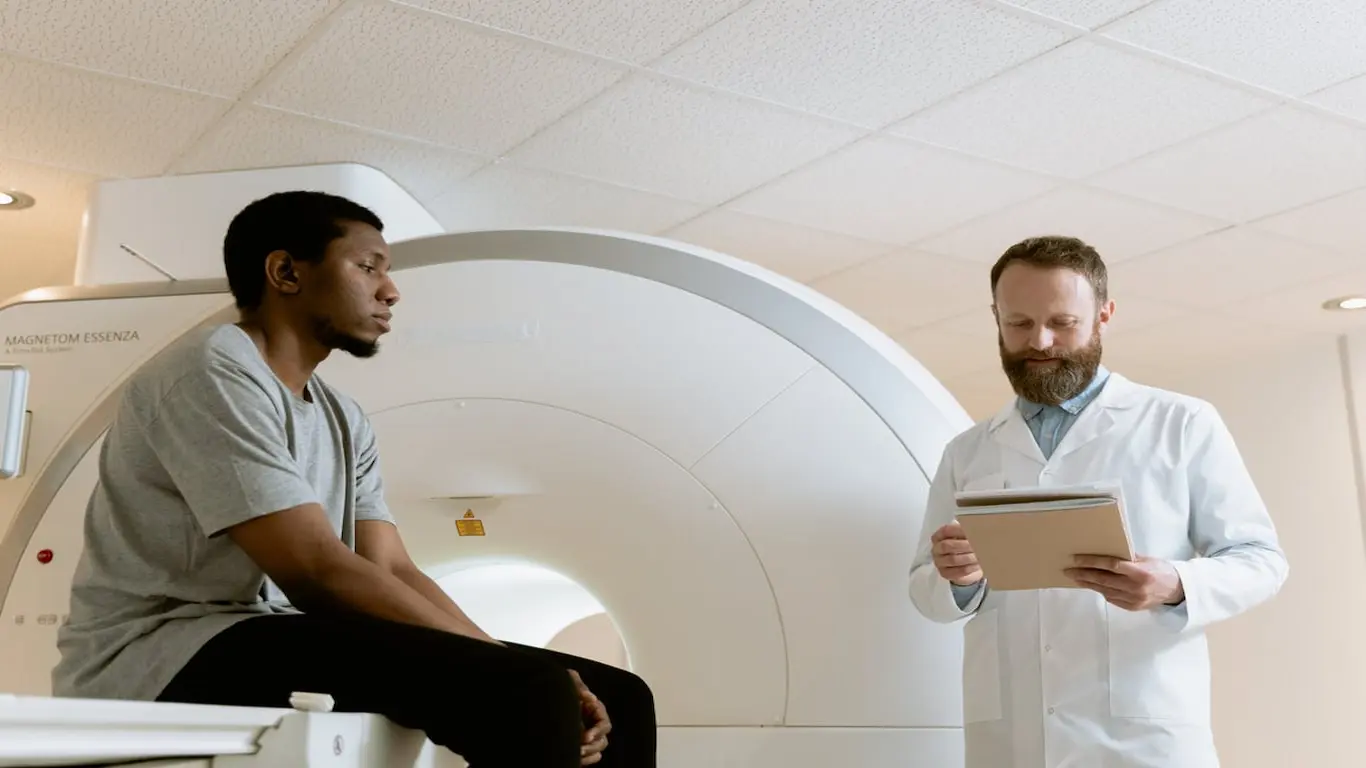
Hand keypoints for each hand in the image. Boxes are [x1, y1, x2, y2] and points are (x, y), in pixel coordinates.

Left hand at [568, 669, 610, 764]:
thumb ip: (578, 686)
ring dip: (589, 754)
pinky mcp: (584, 745)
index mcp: (596, 711)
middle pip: (603, 741)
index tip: (585, 737)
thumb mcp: (570, 682)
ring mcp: (590, 736)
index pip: (604, 725)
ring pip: (598, 751)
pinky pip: (592, 757)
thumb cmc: (564, 688)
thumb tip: (590, 698)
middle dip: (592, 746)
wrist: (548, 699)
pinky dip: (586, 760)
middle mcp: (595, 725)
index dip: (597, 732)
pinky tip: (576, 759)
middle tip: (580, 748)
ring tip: (577, 754)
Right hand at [931, 521, 982, 585]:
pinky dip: (969, 568)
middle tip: (978, 545)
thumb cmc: (966, 547)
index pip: (945, 531)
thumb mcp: (965, 536)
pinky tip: (978, 565)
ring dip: (969, 557)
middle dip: (964, 545)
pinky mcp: (945, 573)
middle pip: (947, 545)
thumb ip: (968, 530)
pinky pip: (957, 572)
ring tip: (981, 556)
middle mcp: (936, 549)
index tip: (972, 530)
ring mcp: (939, 562)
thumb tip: (977, 526)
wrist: (968, 566)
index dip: (958, 530)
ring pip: (953, 559)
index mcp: (939, 536)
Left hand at [1065, 555, 1183, 610]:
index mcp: (1140, 572)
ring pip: (1104, 591)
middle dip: (1083, 574)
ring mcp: (1133, 600)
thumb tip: (1106, 549)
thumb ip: (1128, 556)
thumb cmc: (1162, 570)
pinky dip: (1100, 591)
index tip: (1076, 559)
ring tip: (1075, 577)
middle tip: (1068, 570)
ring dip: (1088, 584)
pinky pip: (1111, 598)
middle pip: (1103, 580)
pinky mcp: (1132, 607)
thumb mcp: (1147, 558)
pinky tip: (1091, 585)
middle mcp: (1136, 588)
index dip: (1091, 562)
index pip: (1110, 565)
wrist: (1178, 591)